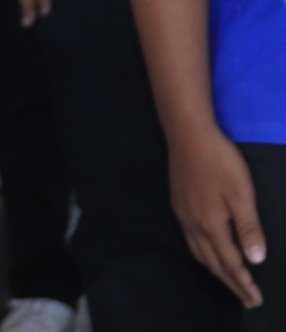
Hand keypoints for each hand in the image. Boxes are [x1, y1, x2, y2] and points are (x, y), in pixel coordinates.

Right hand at [169, 124, 267, 307]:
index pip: (230, 263)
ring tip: (229, 281)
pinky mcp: (178, 204)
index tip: (255, 300)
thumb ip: (248, 228)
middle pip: (212, 263)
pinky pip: (190, 240)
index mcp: (211, 224)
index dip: (244, 283)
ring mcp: (183, 214)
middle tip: (246, 299)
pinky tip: (208, 250)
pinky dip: (203, 254)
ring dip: (215, 270)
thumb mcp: (242, 194)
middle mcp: (193, 225)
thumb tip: (256, 260)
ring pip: (198, 253)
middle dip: (231, 283)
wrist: (188, 135)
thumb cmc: (220, 162)